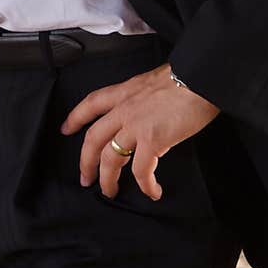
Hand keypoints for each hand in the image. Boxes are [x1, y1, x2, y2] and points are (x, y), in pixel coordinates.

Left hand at [60, 62, 219, 200]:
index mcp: (125, 91)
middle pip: (93, 138)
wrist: (202, 76)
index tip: (66, 129)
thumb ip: (144, 96)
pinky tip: (151, 191)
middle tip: (85, 177)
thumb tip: (148, 109)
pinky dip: (145, 185)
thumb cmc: (187, 76)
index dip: (76, 118)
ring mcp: (136, 125)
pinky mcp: (153, 141)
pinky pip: (141, 171)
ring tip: (110, 191)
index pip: (91, 103)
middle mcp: (125, 109)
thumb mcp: (154, 80)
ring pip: (109, 158)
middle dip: (85, 161)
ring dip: (107, 179)